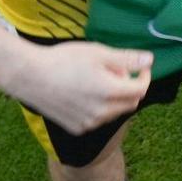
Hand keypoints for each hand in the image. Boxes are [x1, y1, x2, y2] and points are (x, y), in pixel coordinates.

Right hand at [1, 40, 151, 133]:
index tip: (140, 67)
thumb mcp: (98, 53)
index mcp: (110, 92)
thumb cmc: (64, 59)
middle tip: (116, 70)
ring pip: (114, 112)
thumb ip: (126, 59)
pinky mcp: (77, 128)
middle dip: (130, 87)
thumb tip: (150, 60)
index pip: (140, 89)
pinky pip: (98, 119)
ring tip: (98, 79)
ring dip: (116, 98)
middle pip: (130, 103)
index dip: (144, 76)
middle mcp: (102, 112)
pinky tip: (85, 92)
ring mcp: (89, 123)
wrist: (31, 77)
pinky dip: (100, 107)